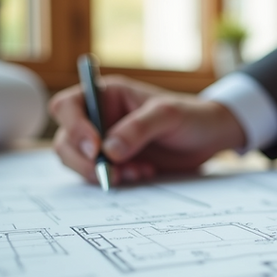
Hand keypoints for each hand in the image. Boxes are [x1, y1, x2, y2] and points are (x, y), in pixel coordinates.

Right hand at [49, 75, 245, 184]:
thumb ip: (137, 129)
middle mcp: (100, 118)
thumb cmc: (190, 116)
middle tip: (111, 174)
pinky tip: (143, 173)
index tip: (96, 150)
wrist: (210, 138)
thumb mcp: (167, 115)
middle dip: (84, 161)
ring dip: (102, 173)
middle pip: (67, 140)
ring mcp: (105, 143)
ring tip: (138, 172)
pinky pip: (99, 176)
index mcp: (107, 95)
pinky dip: (116, 180)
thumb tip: (108, 151)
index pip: (68, 106)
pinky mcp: (116, 163)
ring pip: (78, 162)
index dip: (74, 128)